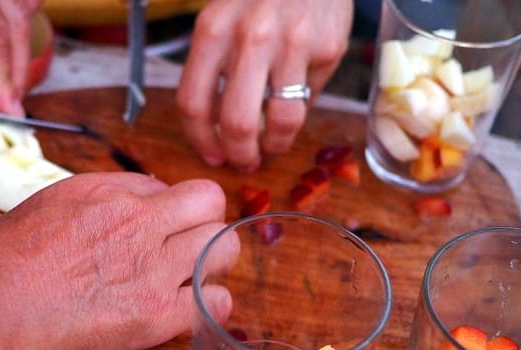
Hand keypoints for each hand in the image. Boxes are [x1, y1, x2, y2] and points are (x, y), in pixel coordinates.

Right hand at [0, 171, 235, 349]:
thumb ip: (51, 214)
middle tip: (181, 248)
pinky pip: (216, 302)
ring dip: (211, 263)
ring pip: (223, 247)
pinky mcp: (158, 315)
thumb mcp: (18, 215)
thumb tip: (51, 227)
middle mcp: (135, 220)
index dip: (157, 208)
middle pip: (208, 202)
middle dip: (200, 223)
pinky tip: (185, 313)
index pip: (158, 185)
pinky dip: (208, 308)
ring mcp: (152, 267)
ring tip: (189, 280)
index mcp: (99, 191)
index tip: (145, 228)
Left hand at [176, 0, 353, 172]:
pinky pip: (311, 99)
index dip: (201, 141)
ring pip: (281, 121)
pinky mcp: (327, 49)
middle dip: (240, 155)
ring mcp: (293, 43)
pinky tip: (295, 103)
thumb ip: (215, 66)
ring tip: (272, 148)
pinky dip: (302, 111)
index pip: (193, 104)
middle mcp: (250, 37)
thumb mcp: (223, 17)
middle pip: (237, 123)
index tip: (211, 155)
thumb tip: (216, 126)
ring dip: (275, 147)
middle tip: (244, 162)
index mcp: (212, 31)